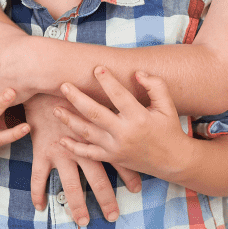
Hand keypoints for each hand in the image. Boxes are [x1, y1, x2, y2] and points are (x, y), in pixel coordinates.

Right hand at [23, 95, 141, 225]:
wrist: (46, 80)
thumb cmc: (77, 84)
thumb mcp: (103, 92)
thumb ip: (121, 101)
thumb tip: (137, 105)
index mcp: (98, 133)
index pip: (117, 158)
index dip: (129, 174)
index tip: (137, 190)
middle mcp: (81, 147)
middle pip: (97, 178)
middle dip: (106, 198)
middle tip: (113, 216)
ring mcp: (61, 151)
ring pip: (70, 184)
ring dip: (76, 203)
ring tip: (83, 220)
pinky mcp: (42, 151)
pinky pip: (37, 176)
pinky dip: (37, 192)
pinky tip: (38, 207)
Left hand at [56, 67, 190, 180]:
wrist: (172, 161)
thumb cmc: (169, 128)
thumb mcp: (167, 105)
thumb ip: (155, 86)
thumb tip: (137, 73)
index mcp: (139, 117)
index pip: (119, 95)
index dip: (107, 81)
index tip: (97, 68)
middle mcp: (124, 133)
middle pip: (95, 113)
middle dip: (77, 98)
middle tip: (64, 85)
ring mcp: (115, 147)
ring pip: (87, 133)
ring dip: (69, 120)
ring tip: (55, 108)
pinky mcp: (112, 158)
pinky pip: (89, 153)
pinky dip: (74, 147)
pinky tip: (61, 138)